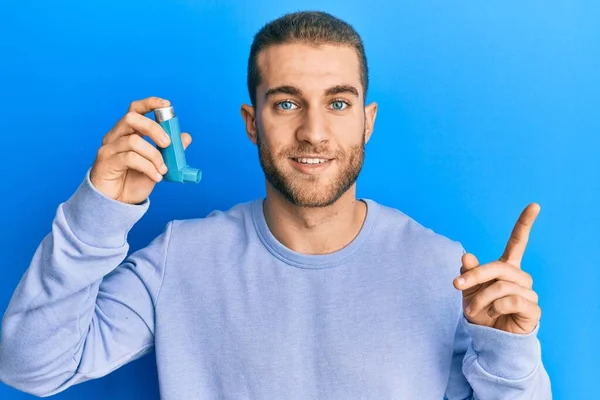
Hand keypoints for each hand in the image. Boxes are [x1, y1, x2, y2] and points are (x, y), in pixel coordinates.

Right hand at [90, 96, 191, 203]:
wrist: (118, 204)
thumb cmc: (134, 181)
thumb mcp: (157, 165)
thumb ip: (170, 151)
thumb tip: (186, 137)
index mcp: (127, 132)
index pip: (135, 109)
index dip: (150, 103)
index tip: (167, 105)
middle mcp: (115, 136)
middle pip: (132, 118)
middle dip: (153, 128)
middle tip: (167, 144)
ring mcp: (108, 148)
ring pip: (133, 140)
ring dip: (154, 155)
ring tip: (163, 170)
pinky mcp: (105, 162)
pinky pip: (129, 158)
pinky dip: (148, 167)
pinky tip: (157, 177)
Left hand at [453, 203, 541, 333]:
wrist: (489, 339)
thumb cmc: (480, 311)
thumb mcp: (468, 290)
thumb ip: (469, 273)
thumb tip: (467, 256)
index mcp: (506, 268)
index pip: (518, 242)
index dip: (525, 224)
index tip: (534, 205)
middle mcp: (519, 276)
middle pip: (498, 267)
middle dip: (474, 275)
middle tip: (455, 284)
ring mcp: (528, 292)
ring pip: (501, 286)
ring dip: (480, 298)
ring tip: (473, 310)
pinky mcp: (532, 308)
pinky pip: (511, 300)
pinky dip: (495, 307)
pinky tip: (492, 314)